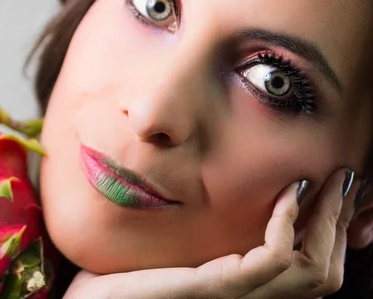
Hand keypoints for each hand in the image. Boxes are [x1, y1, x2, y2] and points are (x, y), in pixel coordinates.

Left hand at [64, 167, 359, 298]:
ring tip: (332, 180)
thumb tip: (218, 207)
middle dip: (341, 223)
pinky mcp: (219, 288)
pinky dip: (290, 223)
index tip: (336, 197)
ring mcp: (237, 298)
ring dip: (329, 219)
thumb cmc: (120, 283)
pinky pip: (275, 258)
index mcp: (241, 293)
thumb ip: (201, 241)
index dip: (333, 236)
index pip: (309, 272)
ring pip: (314, 269)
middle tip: (346, 180)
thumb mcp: (172, 255)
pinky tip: (288, 193)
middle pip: (324, 273)